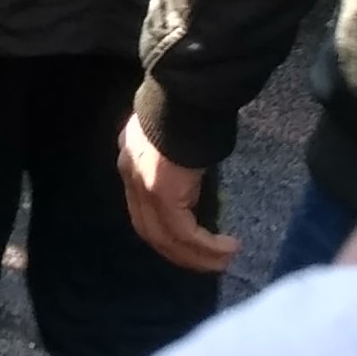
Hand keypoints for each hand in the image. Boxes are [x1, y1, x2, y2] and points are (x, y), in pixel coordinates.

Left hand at [118, 114, 238, 274]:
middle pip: (150, 231)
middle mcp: (130, 175)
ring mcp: (142, 186)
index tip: (191, 247)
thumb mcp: (174, 139)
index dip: (165, 233)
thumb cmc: (188, 108)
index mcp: (130, 159)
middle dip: (181, 253)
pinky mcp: (161, 193)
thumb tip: (192, 184)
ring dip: (197, 256)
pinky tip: (226, 249)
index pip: (142, 209)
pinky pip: (184, 232)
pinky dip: (205, 246)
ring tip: (223, 261)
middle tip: (210, 264)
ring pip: (167, 238)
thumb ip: (174, 162)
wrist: (185, 92)